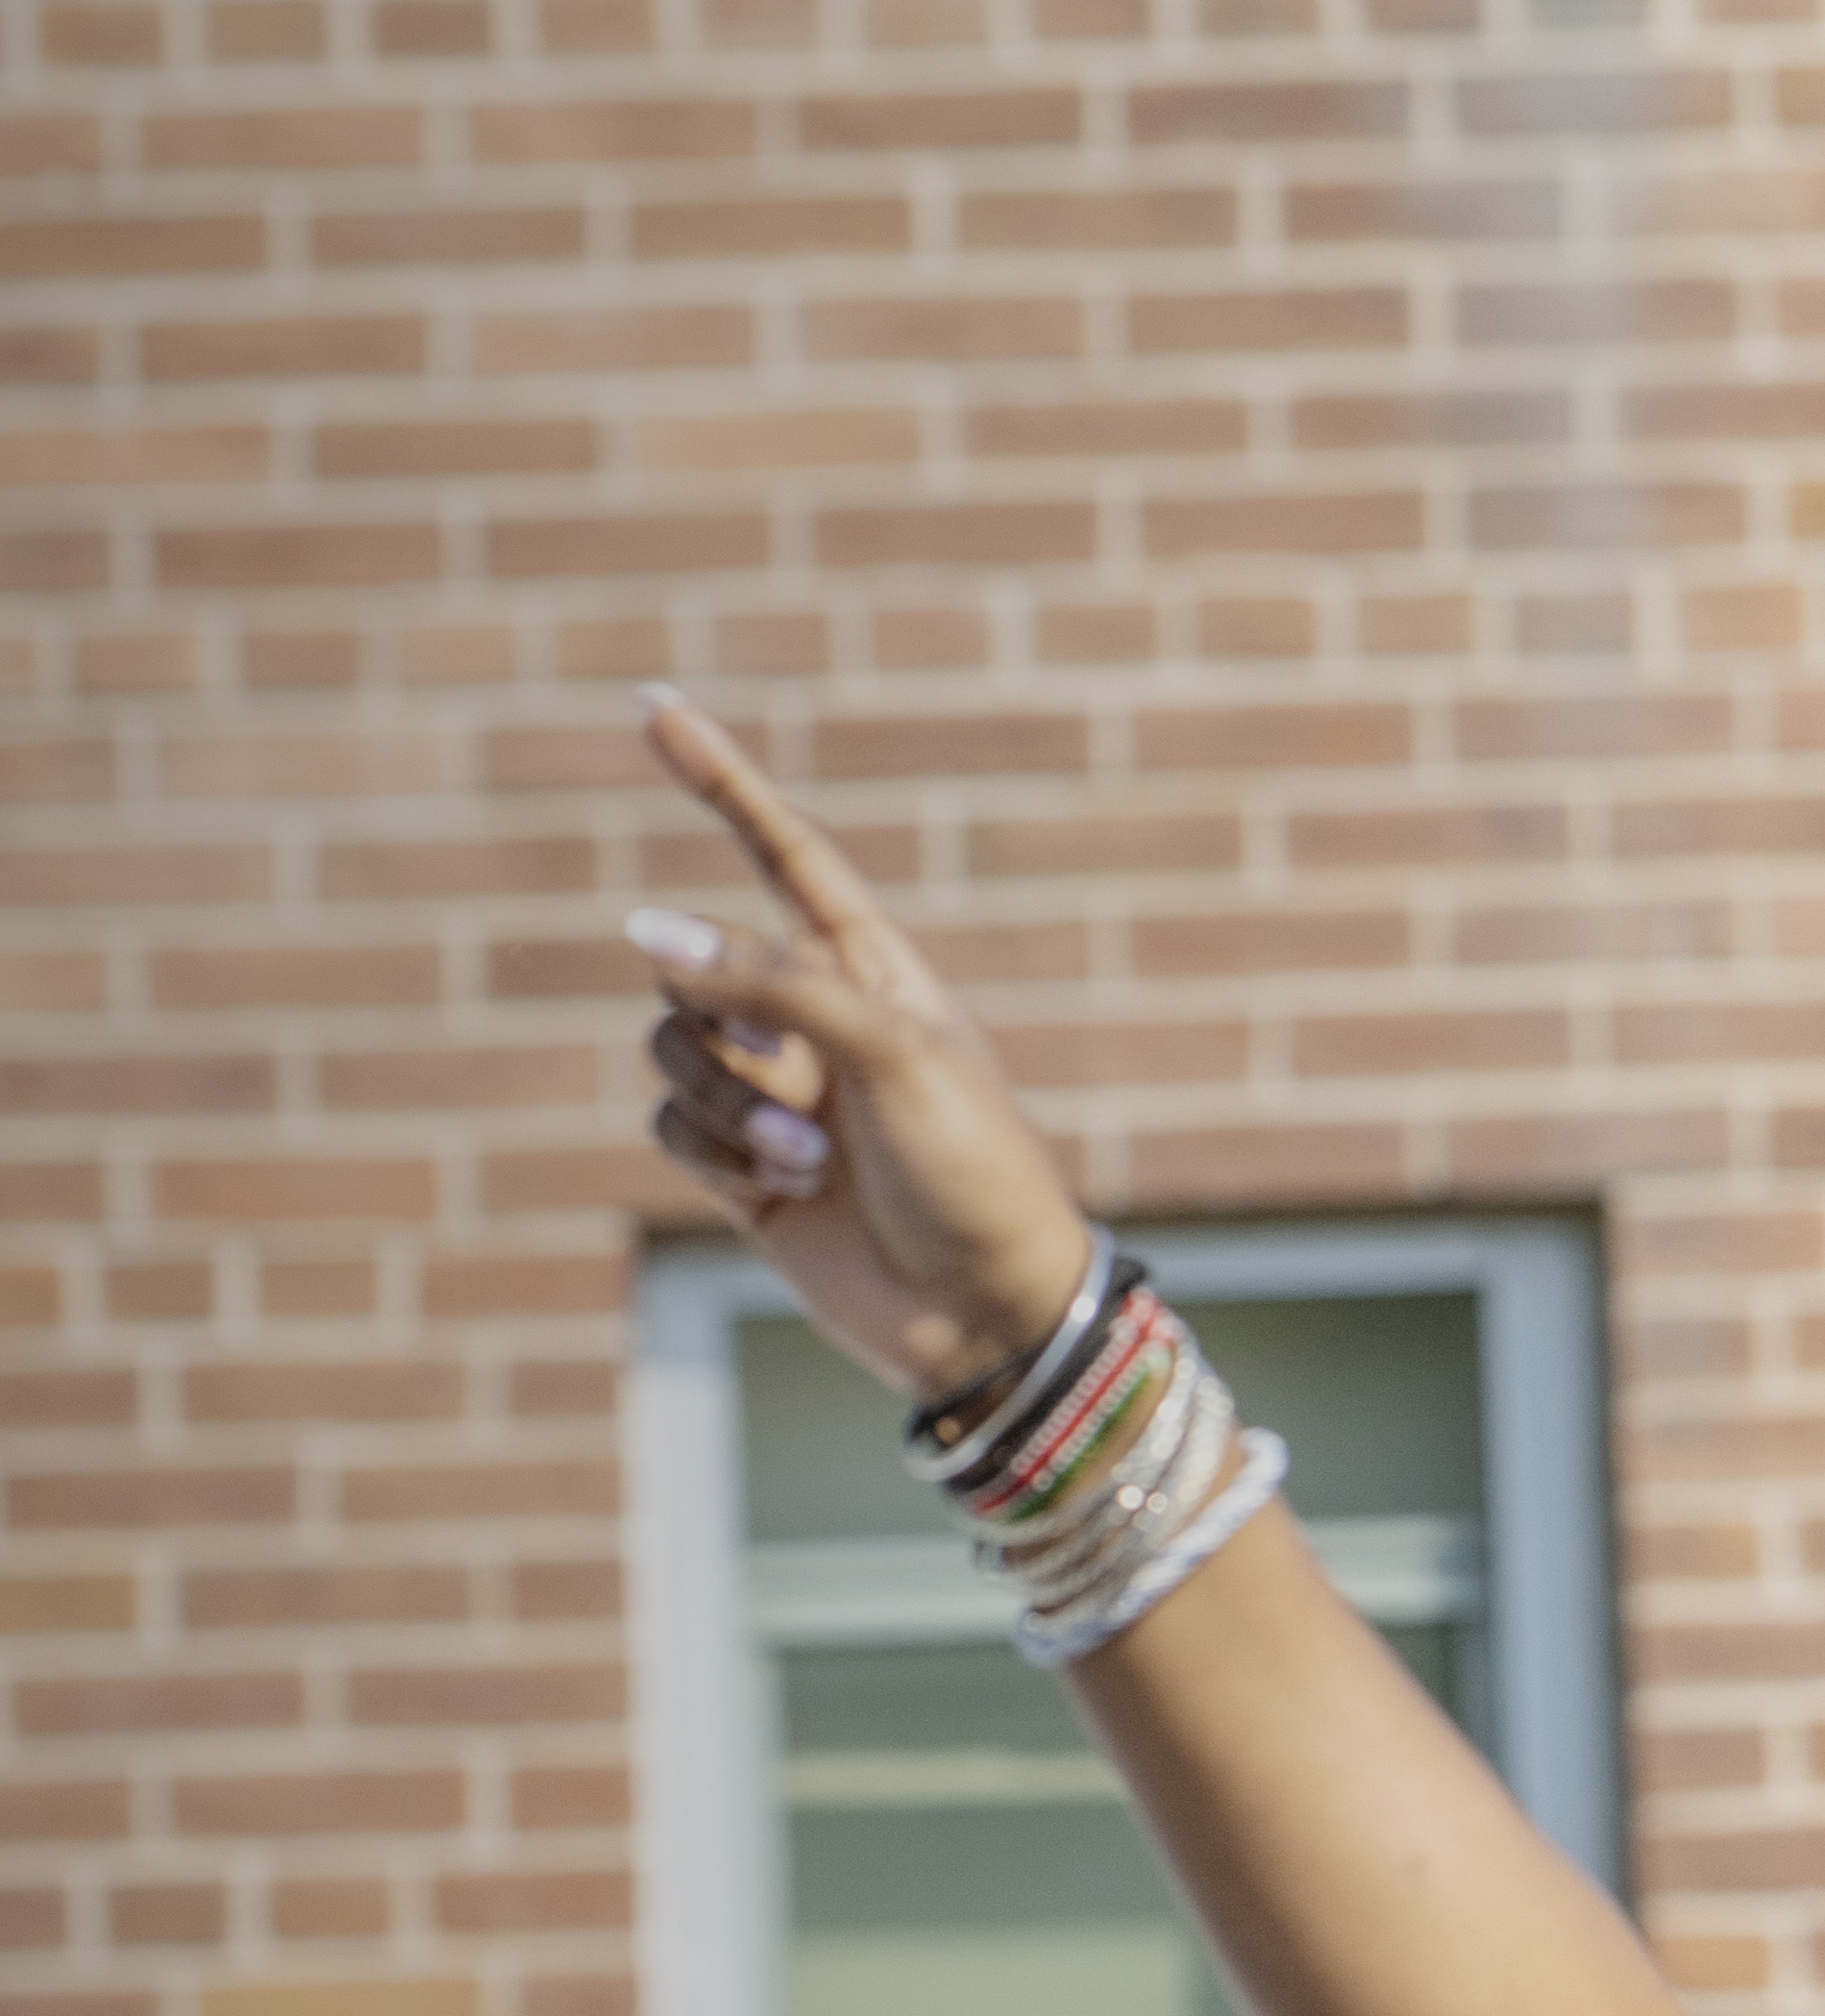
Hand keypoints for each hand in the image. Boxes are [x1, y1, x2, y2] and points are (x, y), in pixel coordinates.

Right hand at [623, 690, 1110, 1417]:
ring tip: (817, 1156)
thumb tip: (647, 931)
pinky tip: (785, 1191)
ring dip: (729, 1104)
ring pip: (670, 1051)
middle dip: (723, 1018)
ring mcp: (775, 1092)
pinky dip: (717, 1154)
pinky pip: (670, 1125)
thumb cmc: (974, 1170)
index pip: (780, 852)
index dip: (719, 779)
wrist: (985, 1311)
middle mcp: (813, 1018)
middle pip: (691, 966)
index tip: (654, 704)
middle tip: (807, 1082)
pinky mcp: (743, 1166)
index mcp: (871, 969)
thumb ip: (771, 982)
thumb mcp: (891, 1054)